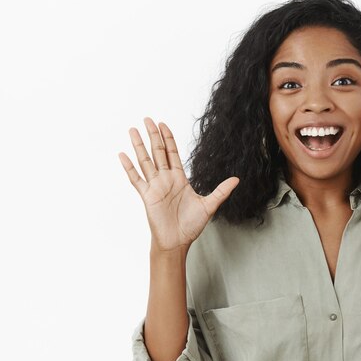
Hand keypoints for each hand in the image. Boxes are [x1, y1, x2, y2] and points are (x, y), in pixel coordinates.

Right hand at [118, 117, 238, 252]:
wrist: (178, 242)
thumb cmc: (191, 226)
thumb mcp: (209, 205)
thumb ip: (221, 191)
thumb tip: (237, 179)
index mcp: (179, 179)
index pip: (172, 153)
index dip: (168, 139)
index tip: (163, 125)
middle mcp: (166, 180)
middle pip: (158, 152)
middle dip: (153, 135)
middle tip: (147, 118)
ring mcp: (155, 187)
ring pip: (145, 161)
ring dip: (139, 146)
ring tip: (133, 130)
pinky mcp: (146, 196)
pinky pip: (136, 179)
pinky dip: (129, 167)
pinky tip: (122, 155)